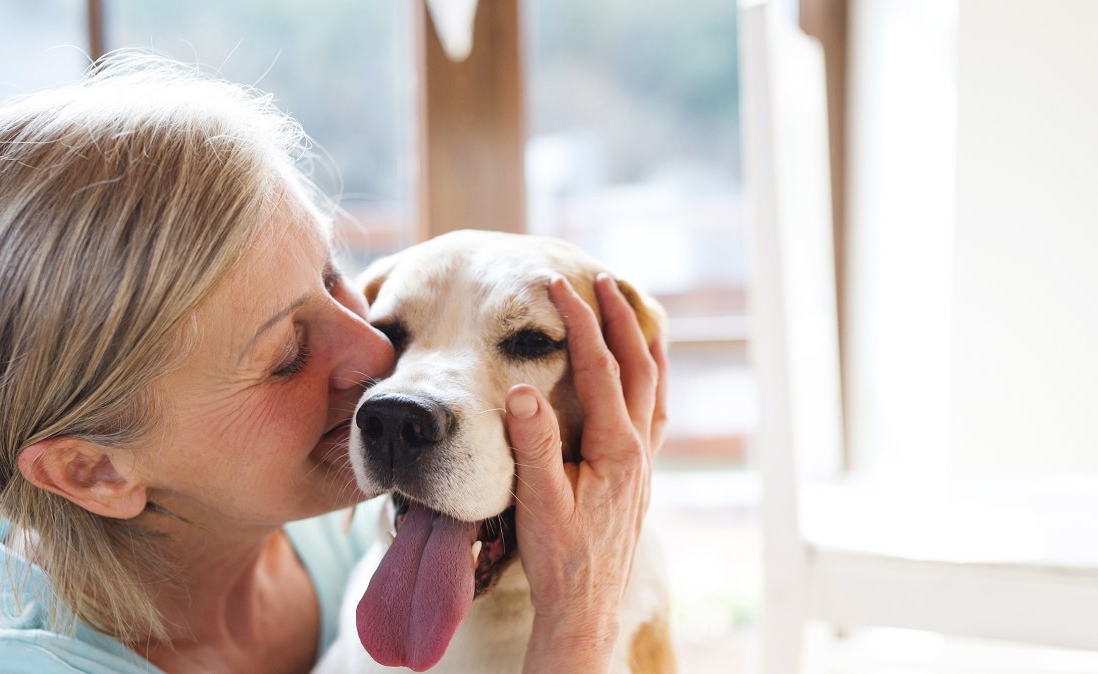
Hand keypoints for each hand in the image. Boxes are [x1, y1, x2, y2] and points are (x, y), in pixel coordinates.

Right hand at [505, 274, 667, 671]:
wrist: (586, 608)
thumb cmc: (560, 558)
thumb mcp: (538, 501)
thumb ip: (533, 445)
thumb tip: (523, 389)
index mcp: (617, 449)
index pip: (599, 368)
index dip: (579, 323)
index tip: (557, 287)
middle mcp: (639, 449)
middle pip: (638, 366)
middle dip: (620, 318)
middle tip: (603, 279)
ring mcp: (644, 462)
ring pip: (654, 387)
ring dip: (643, 344)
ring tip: (635, 311)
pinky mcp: (639, 476)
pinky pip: (654, 412)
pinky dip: (650, 380)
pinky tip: (643, 376)